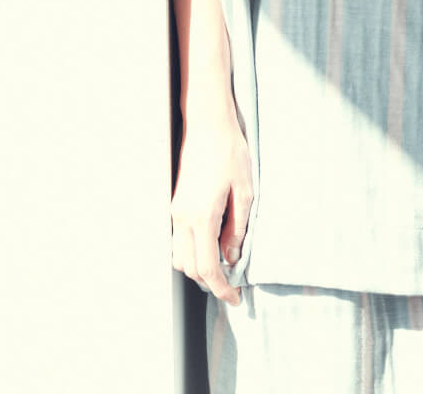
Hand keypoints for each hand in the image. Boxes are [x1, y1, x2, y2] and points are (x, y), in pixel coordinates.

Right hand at [170, 103, 251, 305]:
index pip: (207, 267)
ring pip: (179, 255)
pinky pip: (179, 239)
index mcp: (203, 216)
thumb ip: (238, 229)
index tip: (235, 298)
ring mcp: (176, 210)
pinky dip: (192, 251)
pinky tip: (211, 243)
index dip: (221, 288)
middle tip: (232, 283)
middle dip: (209, 281)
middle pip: (189, 267)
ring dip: (198, 266)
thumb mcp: (245, 192)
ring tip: (223, 263)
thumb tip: (232, 257)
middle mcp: (183, 217)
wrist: (207, 124)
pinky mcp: (176, 204)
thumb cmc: (230, 153)